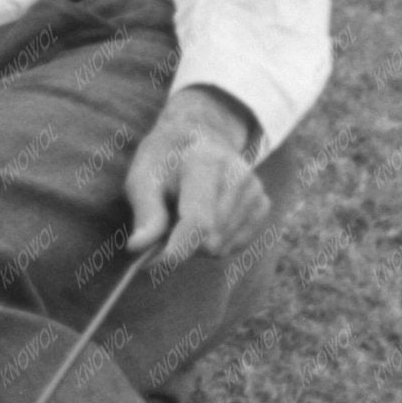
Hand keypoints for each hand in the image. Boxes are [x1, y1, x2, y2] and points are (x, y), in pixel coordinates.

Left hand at [122, 90, 265, 270]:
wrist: (198, 138)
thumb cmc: (164, 161)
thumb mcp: (142, 177)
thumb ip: (145, 213)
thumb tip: (139, 247)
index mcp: (206, 163)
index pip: (198, 221)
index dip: (177, 250)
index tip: (153, 265)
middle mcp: (239, 176)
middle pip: (209, 240)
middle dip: (182, 243)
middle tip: (165, 223)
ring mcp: (255, 191)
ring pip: (221, 247)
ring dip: (197, 243)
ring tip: (186, 213)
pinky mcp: (263, 205)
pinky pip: (234, 246)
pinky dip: (214, 241)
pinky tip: (206, 216)